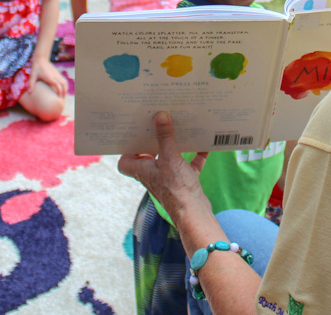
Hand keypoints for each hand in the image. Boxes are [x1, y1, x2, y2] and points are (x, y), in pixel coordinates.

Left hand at [32, 57, 68, 97]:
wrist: (41, 59)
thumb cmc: (36, 68)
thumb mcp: (32, 76)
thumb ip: (31, 84)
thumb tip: (29, 92)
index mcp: (49, 77)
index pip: (58, 85)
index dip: (60, 92)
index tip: (59, 98)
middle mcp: (55, 75)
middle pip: (64, 84)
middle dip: (65, 92)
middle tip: (62, 99)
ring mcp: (57, 74)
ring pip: (65, 82)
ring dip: (66, 88)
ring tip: (63, 95)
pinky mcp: (57, 73)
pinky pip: (63, 79)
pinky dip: (64, 85)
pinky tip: (62, 89)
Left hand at [117, 112, 213, 226]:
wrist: (194, 214)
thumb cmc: (176, 189)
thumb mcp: (170, 158)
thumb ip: (165, 137)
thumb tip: (160, 116)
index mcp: (143, 170)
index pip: (125, 162)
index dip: (128, 150)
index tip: (136, 133)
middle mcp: (154, 174)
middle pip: (149, 156)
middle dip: (154, 141)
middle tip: (159, 123)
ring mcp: (169, 178)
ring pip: (170, 158)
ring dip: (175, 145)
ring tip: (180, 129)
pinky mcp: (185, 181)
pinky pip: (189, 164)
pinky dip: (196, 155)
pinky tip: (205, 144)